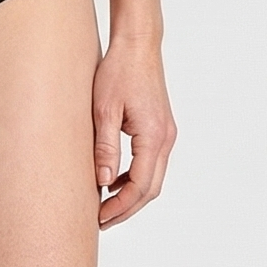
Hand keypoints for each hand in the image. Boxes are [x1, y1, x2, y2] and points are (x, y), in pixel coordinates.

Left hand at [92, 38, 175, 227]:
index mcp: (153, 137)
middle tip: (101, 221)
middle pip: (150, 188)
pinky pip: (151, 163)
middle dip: (127, 208)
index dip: (120, 207)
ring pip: (153, 178)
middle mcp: (166, 138)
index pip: (140, 186)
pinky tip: (114, 180)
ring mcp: (167, 134)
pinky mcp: (161, 128)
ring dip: (131, 195)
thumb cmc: (119, 72)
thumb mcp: (103, 111)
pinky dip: (135, 177)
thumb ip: (105, 148)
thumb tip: (104, 182)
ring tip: (104, 205)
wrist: (138, 45)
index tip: (99, 218)